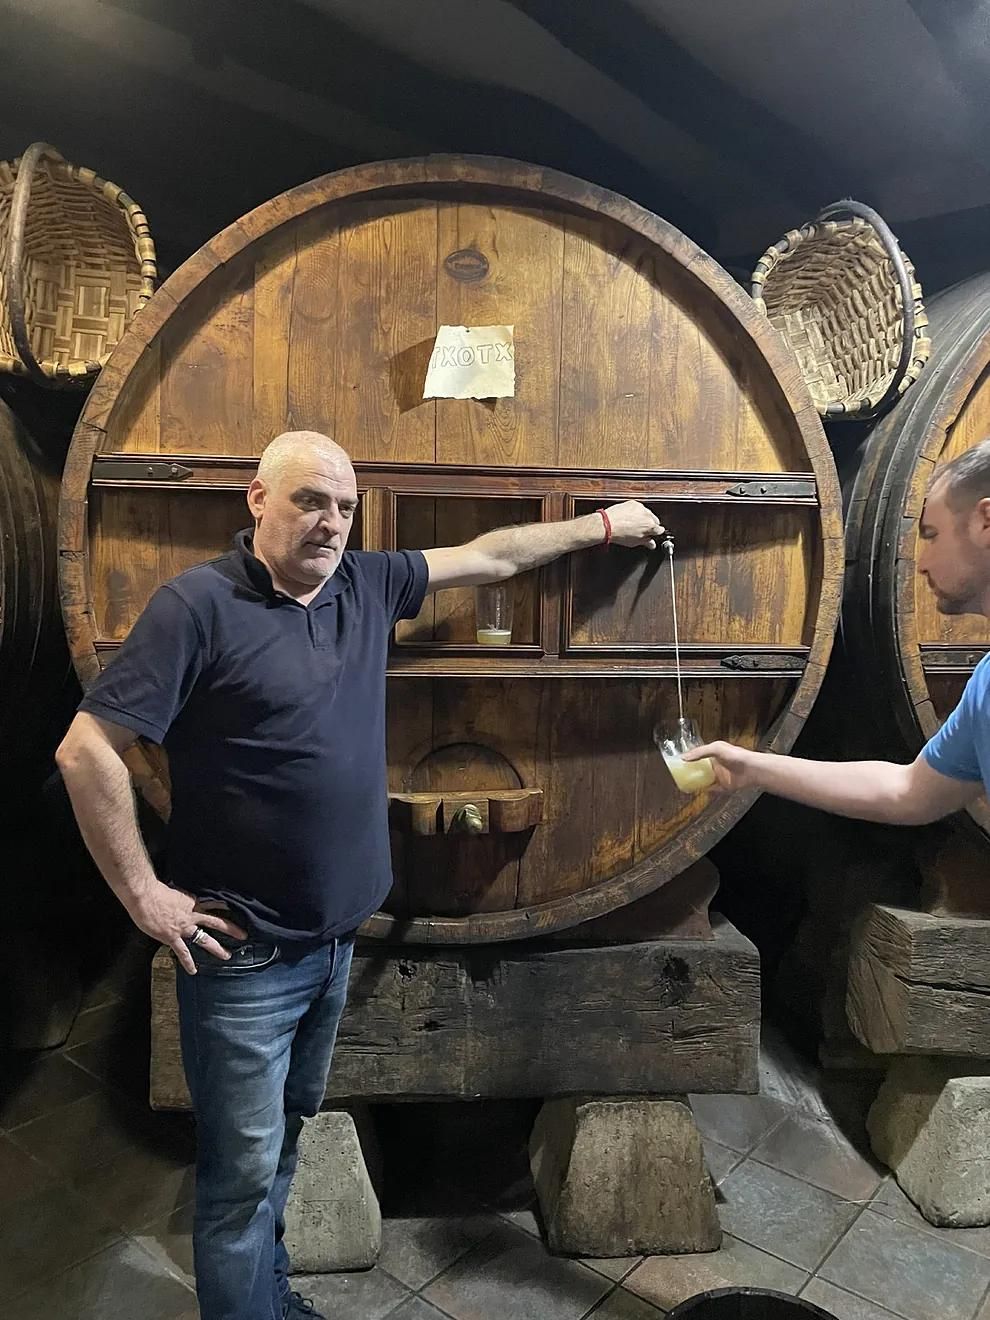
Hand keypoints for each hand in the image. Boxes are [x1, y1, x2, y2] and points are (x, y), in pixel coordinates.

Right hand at [127, 881, 247, 974]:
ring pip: (205, 939)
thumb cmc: (155, 891)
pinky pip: (183, 952)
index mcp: (193, 902)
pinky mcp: (172, 937)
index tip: (231, 910)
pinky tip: (194, 970)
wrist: (144, 895)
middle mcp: (192, 915)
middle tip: (243, 935)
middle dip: (231, 929)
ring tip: (227, 955)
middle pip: (216, 922)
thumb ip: (179, 897)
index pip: (212, 905)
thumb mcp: (174, 891)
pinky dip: (188, 962)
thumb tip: (178, 896)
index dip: (221, 908)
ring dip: (217, 948)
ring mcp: (184, 927)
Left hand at [603, 501, 664, 548]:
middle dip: (650, 525)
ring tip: (633, 524)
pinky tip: (628, 518)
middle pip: (655, 520)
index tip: (652, 534)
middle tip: (641, 530)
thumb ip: (646, 542)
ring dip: (643, 518)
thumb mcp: (635, 542)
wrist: (607, 524)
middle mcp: (647, 516)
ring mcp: (640, 508)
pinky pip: (638, 508)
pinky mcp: (633, 503)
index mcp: (650, 526)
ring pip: (647, 513)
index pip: (660, 530)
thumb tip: (651, 544)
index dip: (656, 533)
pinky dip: (635, 512)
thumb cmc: (619, 534)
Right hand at [683, 741, 757, 791]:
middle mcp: (717, 765)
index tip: (679, 762)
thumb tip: (684, 757)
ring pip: (705, 780)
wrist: (752, 769)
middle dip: (691, 771)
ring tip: (686, 784)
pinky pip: (713, 789)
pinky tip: (698, 791)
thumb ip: (700, 752)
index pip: (699, 755)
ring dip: (697, 782)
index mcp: (714, 754)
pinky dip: (706, 791)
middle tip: (680, 774)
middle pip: (701, 769)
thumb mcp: (716, 748)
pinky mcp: (725, 786)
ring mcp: (721, 776)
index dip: (690, 758)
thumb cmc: (737, 755)